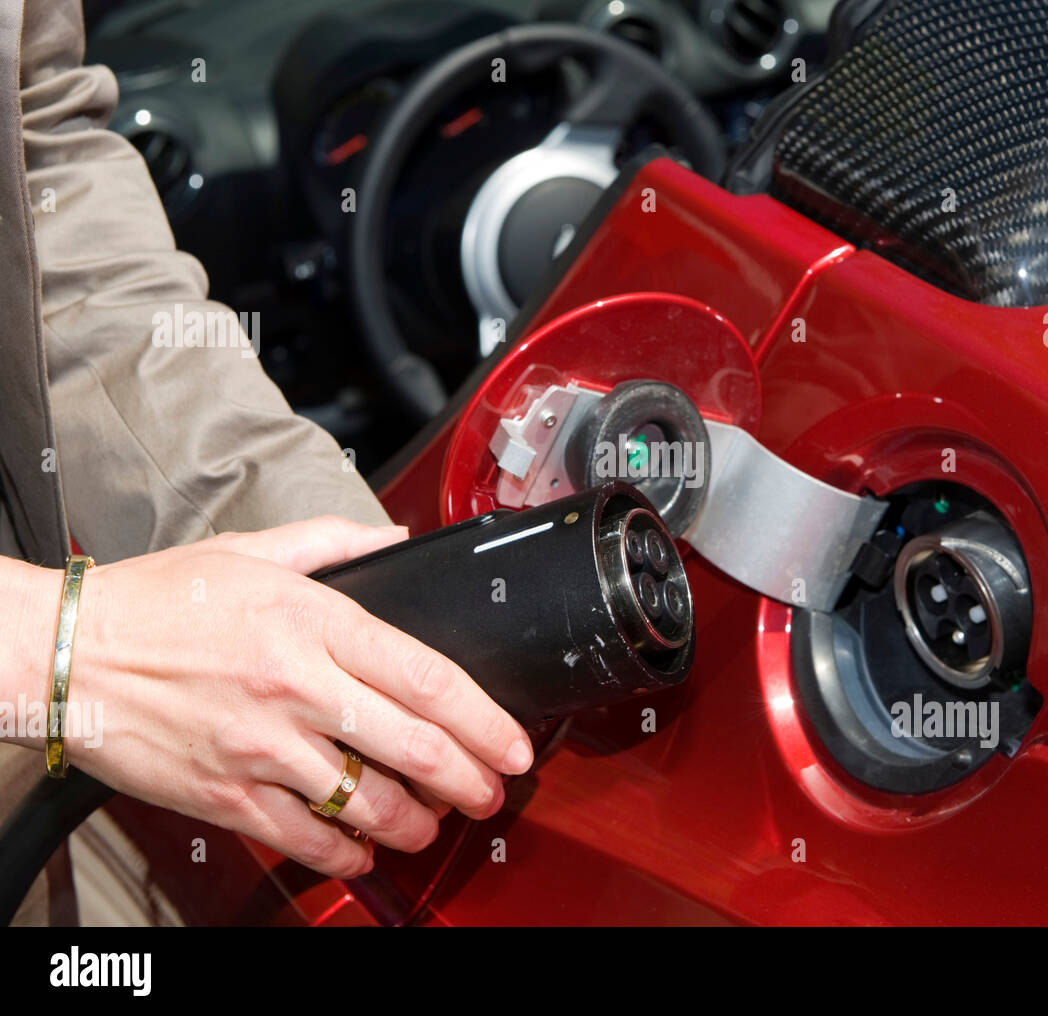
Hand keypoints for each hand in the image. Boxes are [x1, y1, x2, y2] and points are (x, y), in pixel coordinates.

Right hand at [26, 517, 533, 878]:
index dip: (484, 720)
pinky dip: (346, 851)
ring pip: (367, 801)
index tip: (513, 744)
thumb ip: (336, 540)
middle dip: (469, 781)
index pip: (426, 677)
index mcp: (314, 621)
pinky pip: (304, 836)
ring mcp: (263, 746)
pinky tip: (364, 849)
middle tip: (491, 794)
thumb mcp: (254, 548)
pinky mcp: (227, 793)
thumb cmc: (160, 600)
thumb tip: (396, 537)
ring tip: (434, 823)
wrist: (70, 652)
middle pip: (414, 747)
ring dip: (415, 822)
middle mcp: (297, 686)